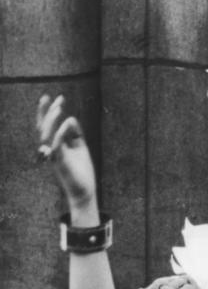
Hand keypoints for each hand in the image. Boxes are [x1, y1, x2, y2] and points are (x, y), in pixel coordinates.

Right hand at [36, 94, 96, 211]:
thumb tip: (71, 118)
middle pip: (43, 128)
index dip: (48, 111)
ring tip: (59, 108)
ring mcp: (54, 156)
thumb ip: (75, 134)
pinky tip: (67, 123)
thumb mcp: (80, 148)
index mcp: (55, 145)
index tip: (55, 97)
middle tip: (58, 99)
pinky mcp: (60, 163)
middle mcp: (51, 149)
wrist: (84, 191)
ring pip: (46, 135)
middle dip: (48, 112)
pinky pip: (56, 146)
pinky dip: (60, 134)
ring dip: (51, 121)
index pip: (48, 125)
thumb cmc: (81, 171)